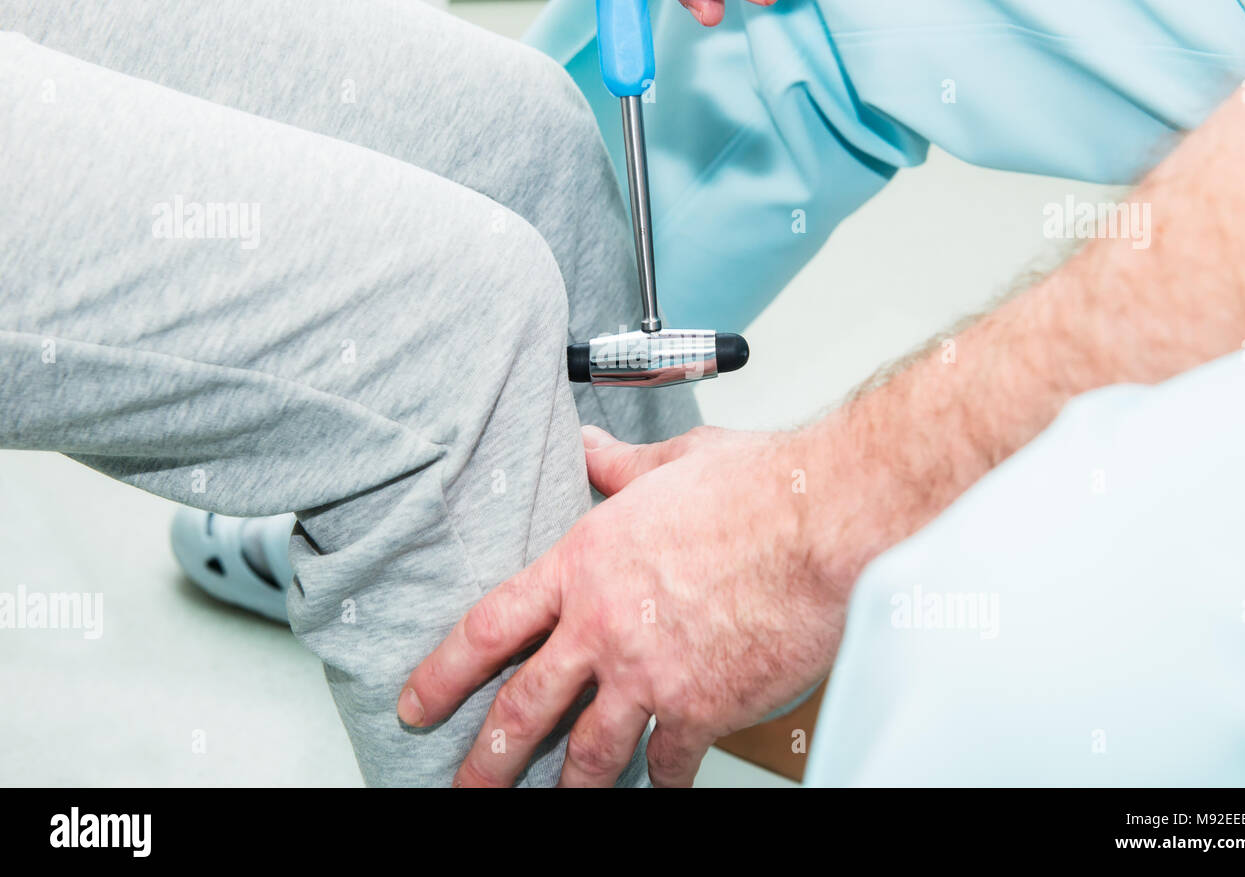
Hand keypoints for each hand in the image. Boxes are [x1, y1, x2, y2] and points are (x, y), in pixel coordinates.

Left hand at [397, 423, 850, 785]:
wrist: (817, 521)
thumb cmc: (754, 487)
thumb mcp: (671, 462)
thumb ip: (620, 465)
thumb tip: (592, 447)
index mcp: (584, 565)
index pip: (491, 627)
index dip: (444, 672)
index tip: (418, 702)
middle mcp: (604, 627)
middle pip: (524, 708)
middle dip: (487, 760)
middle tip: (466, 787)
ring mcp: (649, 674)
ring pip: (589, 752)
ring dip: (569, 788)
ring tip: (557, 807)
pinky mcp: (702, 707)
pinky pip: (670, 761)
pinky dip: (665, 781)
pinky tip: (663, 787)